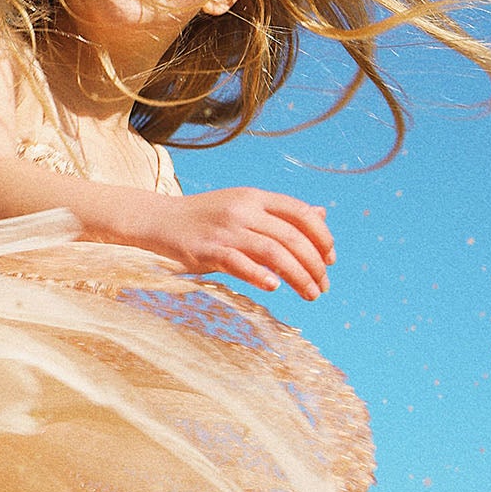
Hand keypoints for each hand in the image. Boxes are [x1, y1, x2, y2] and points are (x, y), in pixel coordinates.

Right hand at [112, 186, 334, 299]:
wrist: (159, 220)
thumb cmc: (205, 218)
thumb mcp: (244, 207)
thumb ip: (280, 213)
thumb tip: (321, 215)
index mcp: (255, 197)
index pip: (300, 213)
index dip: (322, 236)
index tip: (331, 260)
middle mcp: (243, 210)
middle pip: (291, 236)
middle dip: (314, 264)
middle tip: (324, 286)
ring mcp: (225, 230)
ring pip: (273, 252)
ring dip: (298, 276)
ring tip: (311, 294)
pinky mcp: (207, 250)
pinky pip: (238, 262)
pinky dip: (259, 275)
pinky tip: (274, 287)